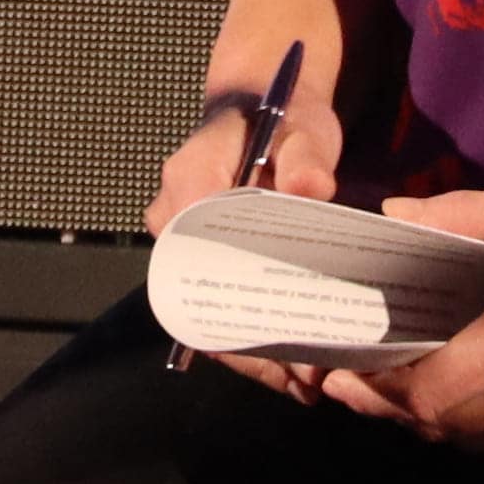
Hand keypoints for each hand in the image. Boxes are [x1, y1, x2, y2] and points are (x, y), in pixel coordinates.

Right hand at [150, 0, 353, 406]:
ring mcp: (184, 241)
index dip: (237, 316)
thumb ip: (305, 155)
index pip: (197, 263)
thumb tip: (309, 188)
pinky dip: (256, 333)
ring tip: (309, 382)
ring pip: (209, 309)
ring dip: (255, 350)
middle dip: (252, 349)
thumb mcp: (303, 125)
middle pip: (199, 301)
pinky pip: (221, 302)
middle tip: (306, 381)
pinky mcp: (203, 255)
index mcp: (190, 183)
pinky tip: (299, 361)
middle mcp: (174, 219)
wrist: (262, 101)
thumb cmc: (281, 111)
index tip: (285, 349)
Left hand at [327, 189, 483, 450]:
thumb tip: (394, 215)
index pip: (429, 393)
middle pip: (448, 429)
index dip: (379, 390)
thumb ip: (462, 217)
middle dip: (396, 412)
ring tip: (404, 395)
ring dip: (440, 427)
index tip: (342, 372)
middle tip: (357, 387)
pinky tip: (472, 403)